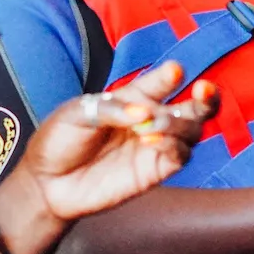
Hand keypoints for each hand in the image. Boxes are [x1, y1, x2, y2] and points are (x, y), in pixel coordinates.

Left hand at [19, 63, 217, 222]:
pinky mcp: (155, 171)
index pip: (162, 82)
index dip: (171, 75)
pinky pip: (181, 156)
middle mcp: (151, 120)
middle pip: (194, 107)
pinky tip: (152, 140)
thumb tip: (144, 114)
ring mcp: (155, 146)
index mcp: (133, 98)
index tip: (174, 71)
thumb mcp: (76, 113)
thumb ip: (111, 109)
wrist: (47, 182)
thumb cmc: (59, 140)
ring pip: (193, 131)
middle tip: (203, 90)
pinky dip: (174, 146)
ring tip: (153, 126)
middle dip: (207, 98)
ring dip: (180, 123)